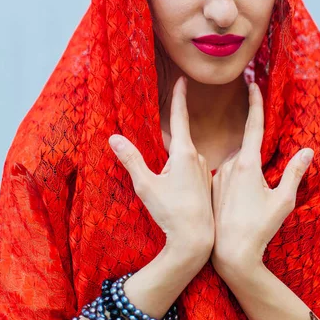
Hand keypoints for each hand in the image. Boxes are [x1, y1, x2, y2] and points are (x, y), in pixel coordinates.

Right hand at [109, 75, 213, 262]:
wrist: (196, 240)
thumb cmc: (171, 212)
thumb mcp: (145, 185)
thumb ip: (131, 159)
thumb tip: (114, 137)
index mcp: (183, 152)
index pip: (180, 117)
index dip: (180, 97)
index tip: (183, 79)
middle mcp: (197, 157)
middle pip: (176, 142)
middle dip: (166, 148)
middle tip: (160, 171)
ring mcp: (204, 170)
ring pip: (182, 158)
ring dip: (172, 166)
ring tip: (167, 191)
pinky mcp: (206, 183)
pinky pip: (189, 171)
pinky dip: (180, 176)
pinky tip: (176, 195)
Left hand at [211, 82, 313, 279]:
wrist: (230, 252)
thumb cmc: (259, 227)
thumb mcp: (284, 201)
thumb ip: (295, 173)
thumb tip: (307, 151)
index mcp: (247, 164)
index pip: (253, 126)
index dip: (255, 103)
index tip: (252, 84)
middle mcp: (229, 165)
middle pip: (247, 152)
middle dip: (255, 166)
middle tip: (258, 196)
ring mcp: (218, 175)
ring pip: (236, 165)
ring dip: (245, 177)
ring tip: (248, 207)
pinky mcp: (211, 186)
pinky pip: (225, 176)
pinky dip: (234, 184)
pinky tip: (237, 206)